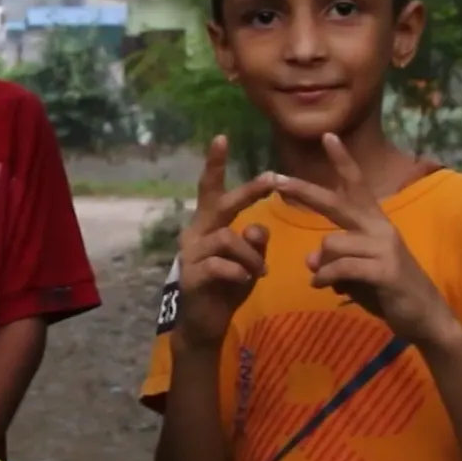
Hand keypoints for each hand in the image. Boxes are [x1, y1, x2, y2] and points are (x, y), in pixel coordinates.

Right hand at [174, 135, 278, 347]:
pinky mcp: (192, 276)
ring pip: (228, 238)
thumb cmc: (227, 288)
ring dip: (250, 254)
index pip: (210, 189)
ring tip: (259, 271)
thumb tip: (258, 228)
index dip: (215, 164)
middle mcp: (195, 234)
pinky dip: (240, 270)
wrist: (205, 323)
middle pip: (219, 205)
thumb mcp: (248, 261)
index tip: (222, 137)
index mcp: (207, 225)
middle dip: (246, 192)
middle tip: (271, 181)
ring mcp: (190, 255)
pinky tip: (247, 279)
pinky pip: (222, 265)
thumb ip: (254, 244)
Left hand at [275, 133, 459, 345]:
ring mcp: (384, 247)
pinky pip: (339, 267)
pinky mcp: (385, 269)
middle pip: (336, 203)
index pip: (357, 186)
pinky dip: (326, 278)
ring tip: (329, 281)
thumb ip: (334, 262)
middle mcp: (380, 228)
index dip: (343, 162)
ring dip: (321, 266)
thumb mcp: (356, 274)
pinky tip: (325, 286)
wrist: (426, 318)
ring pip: (329, 244)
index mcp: (375, 224)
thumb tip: (311, 259)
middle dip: (303, 191)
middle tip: (275, 179)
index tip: (328, 136)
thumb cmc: (388, 292)